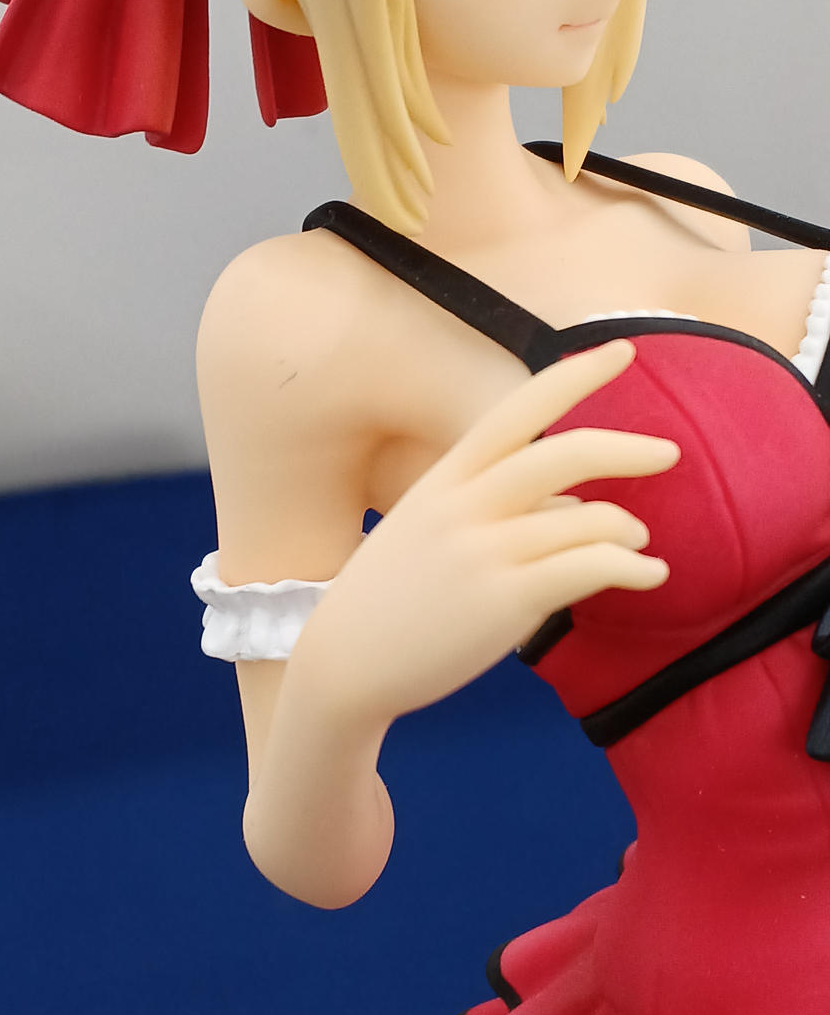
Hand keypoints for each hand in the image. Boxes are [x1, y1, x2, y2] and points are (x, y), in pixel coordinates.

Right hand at [295, 340, 677, 726]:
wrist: (344, 664)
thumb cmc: (390, 598)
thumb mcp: (429, 530)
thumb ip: (496, 507)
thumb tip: (575, 502)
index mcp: (445, 478)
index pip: (516, 411)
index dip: (573, 376)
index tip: (622, 350)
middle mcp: (465, 505)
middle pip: (563, 454)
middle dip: (626, 447)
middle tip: (669, 452)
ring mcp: (483, 552)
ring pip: (586, 517)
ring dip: (628, 529)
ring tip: (640, 545)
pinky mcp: (504, 600)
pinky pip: (590, 568)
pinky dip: (634, 568)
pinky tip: (650, 576)